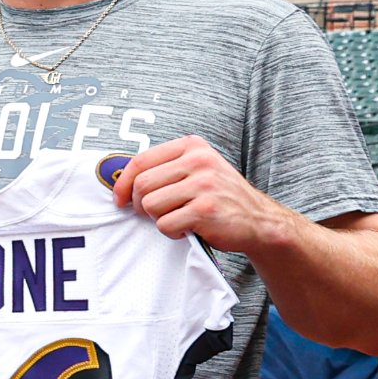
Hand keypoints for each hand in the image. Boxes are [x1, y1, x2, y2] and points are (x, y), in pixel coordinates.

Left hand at [111, 136, 285, 256]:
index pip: (140, 161)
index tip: (120, 199)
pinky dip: (172, 232)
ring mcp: (204, 185)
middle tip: (157, 213)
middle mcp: (199, 161)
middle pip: (142, 185)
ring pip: (151, 206)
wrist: (259, 220)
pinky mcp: (206, 210)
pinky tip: (190, 227)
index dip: (123, 184)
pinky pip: (166, 224)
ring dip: (159, 219)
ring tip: (180, 218)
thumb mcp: (196, 170)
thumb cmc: (219, 197)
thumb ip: (164, 169)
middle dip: (141, 205)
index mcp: (192, 146)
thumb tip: (119, 182)